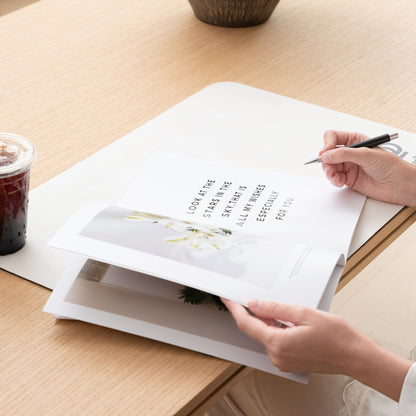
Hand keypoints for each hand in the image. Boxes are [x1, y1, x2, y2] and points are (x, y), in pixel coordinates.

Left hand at [222, 298, 364, 373]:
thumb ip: (275, 309)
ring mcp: (283, 361)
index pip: (247, 324)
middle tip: (269, 299)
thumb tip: (254, 304)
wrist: (355, 355)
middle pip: (257, 329)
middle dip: (259, 313)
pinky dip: (278, 330)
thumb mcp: (303, 313)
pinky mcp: (289, 362)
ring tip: (291, 313)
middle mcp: (277, 356)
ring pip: (267, 335)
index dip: (235, 309)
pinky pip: (276, 342)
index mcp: (278, 343)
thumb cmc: (336, 335)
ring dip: (271, 321)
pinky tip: (292, 323)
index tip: (227, 299)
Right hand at [320, 130, 415, 205]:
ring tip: (335, 177)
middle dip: (326, 161)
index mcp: (355, 140)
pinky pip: (334, 178)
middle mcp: (350, 152)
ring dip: (329, 173)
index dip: (327, 144)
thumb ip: (345, 154)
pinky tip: (340, 182)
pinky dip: (334, 180)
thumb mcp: (367, 155)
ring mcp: (348, 165)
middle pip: (328, 153)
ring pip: (329, 166)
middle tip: (329, 168)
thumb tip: (327, 155)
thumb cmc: (391, 166)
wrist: (399, 184)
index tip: (325, 153)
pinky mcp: (348, 178)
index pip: (333, 137)